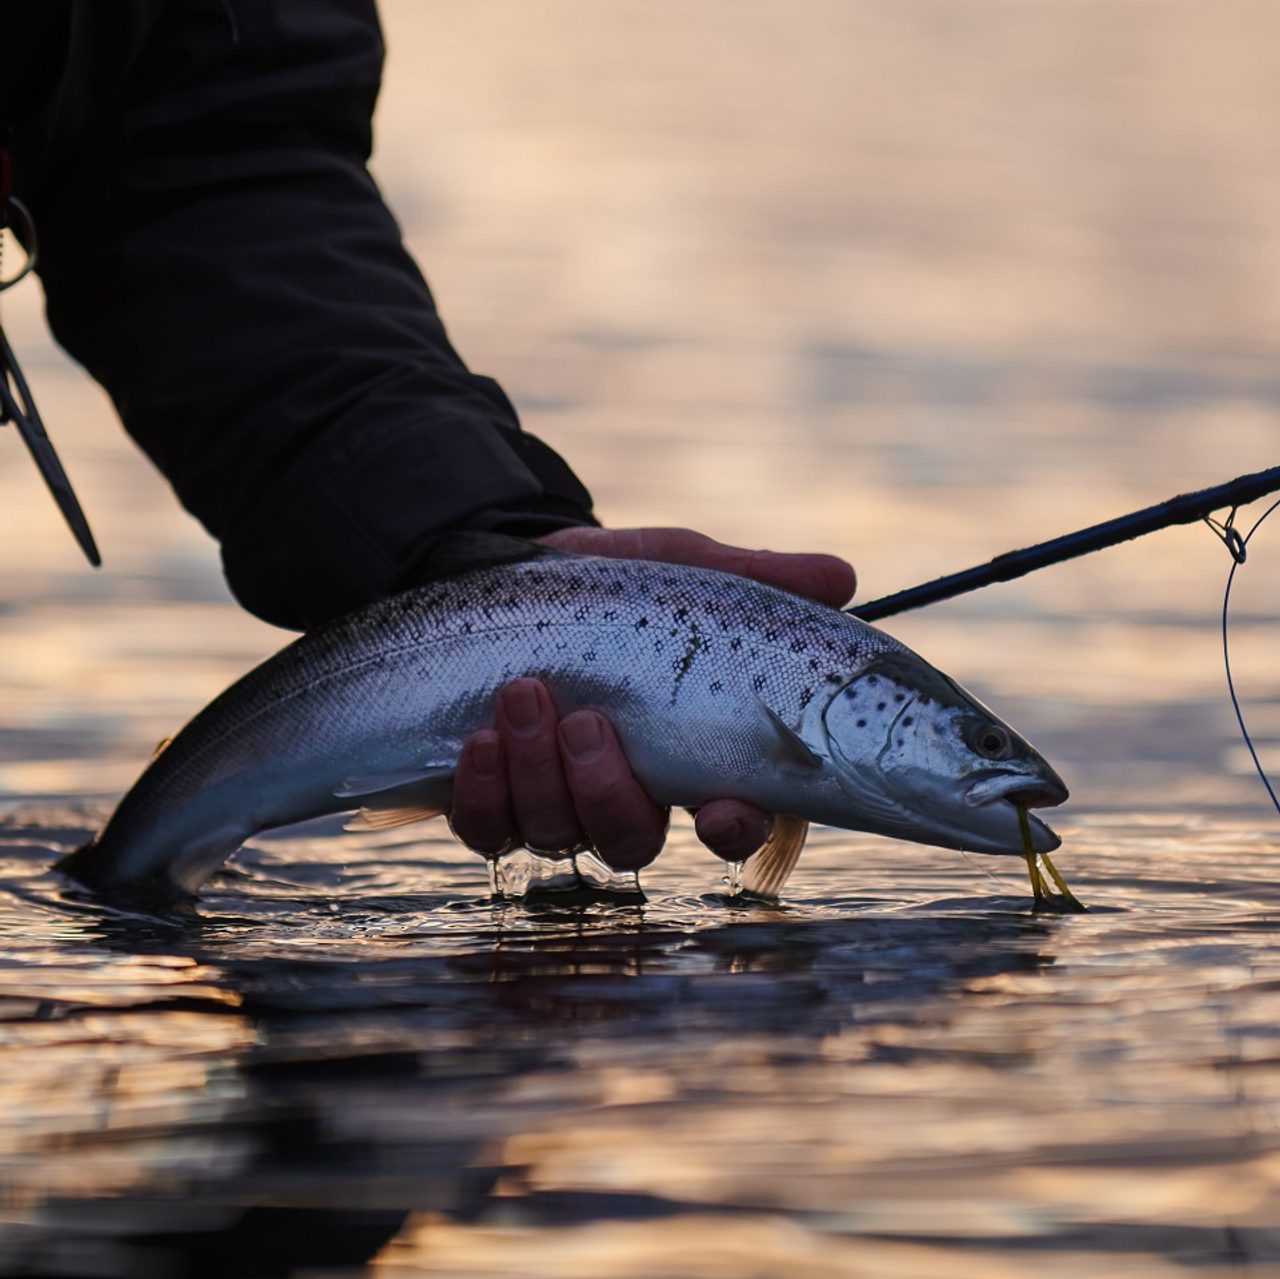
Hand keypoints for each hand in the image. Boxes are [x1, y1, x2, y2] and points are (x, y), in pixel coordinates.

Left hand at [448, 527, 854, 871]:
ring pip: (555, 836)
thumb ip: (757, 578)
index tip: (718, 811)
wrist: (520, 569)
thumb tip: (841, 576)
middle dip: (607, 793)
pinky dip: (483, 793)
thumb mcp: (686, 570)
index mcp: (691, 757)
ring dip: (537, 775)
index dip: (731, 831)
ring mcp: (555, 804)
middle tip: (585, 722)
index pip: (729, 823)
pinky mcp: (490, 799)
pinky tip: (480, 739)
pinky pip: (484, 830)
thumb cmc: (622, 585)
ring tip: (520, 694)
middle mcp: (627, 794)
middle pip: (630, 843)